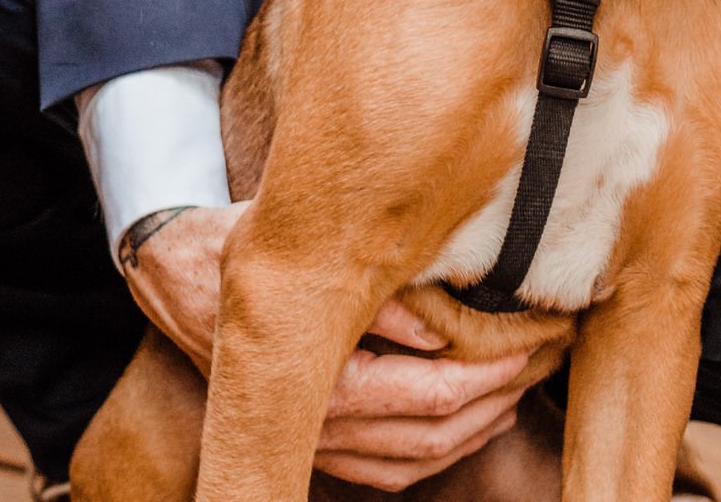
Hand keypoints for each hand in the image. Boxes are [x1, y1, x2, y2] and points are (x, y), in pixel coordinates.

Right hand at [127, 203, 529, 486]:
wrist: (175, 275)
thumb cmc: (240, 248)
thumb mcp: (302, 252)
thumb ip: (374, 294)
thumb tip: (439, 326)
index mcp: (323, 379)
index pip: (432, 397)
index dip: (493, 373)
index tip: (537, 340)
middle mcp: (320, 425)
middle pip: (433, 437)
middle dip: (497, 400)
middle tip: (546, 358)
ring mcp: (317, 442)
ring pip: (416, 463)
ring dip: (476, 429)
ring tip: (522, 386)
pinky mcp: (316, 441)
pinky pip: (390, 471)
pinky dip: (439, 451)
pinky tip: (475, 416)